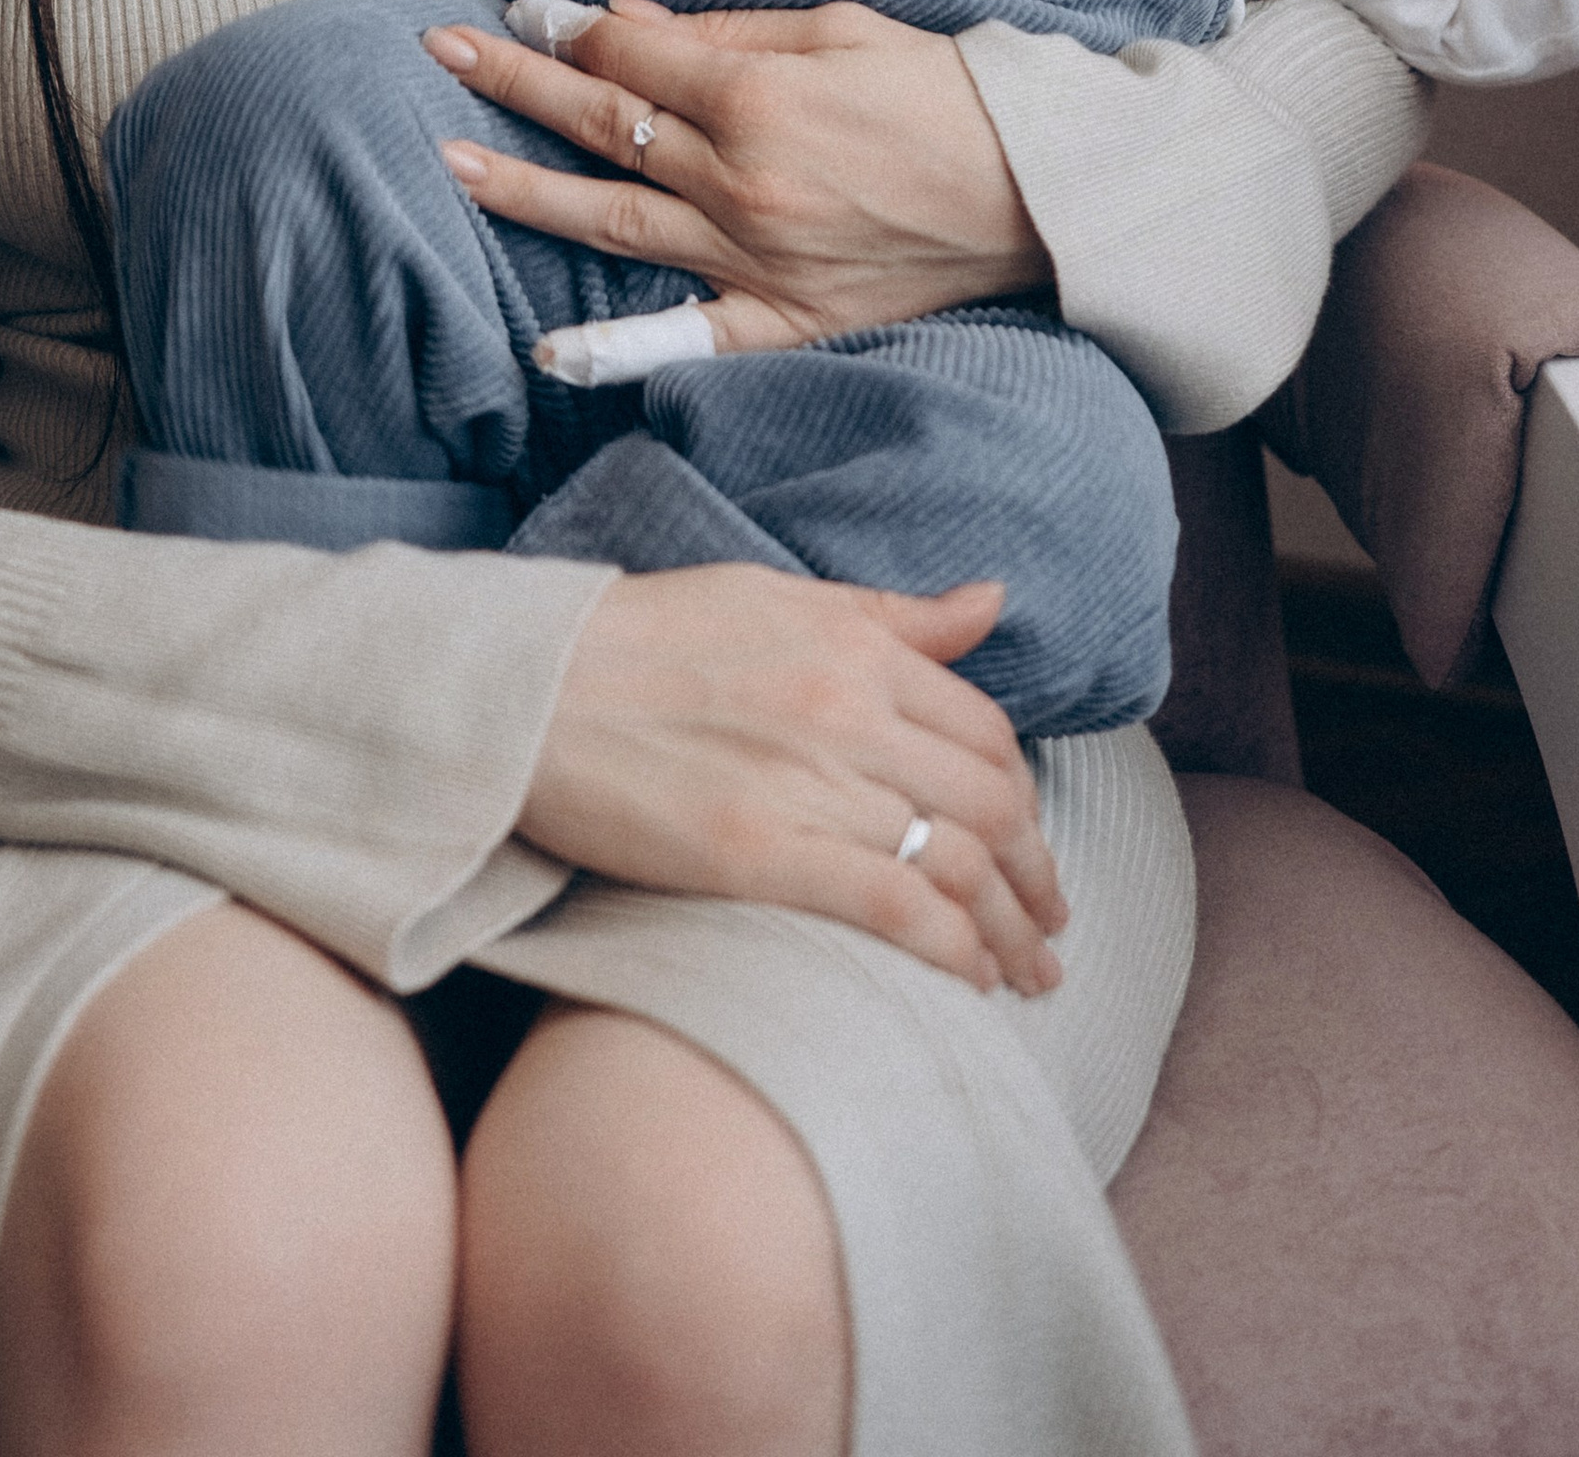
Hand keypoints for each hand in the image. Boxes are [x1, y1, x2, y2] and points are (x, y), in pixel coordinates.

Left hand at [423, 0, 1050, 356]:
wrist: (1037, 192)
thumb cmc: (945, 94)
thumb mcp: (837, 30)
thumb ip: (726, 34)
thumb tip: (629, 24)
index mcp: (757, 101)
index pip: (629, 57)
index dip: (567, 29)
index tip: (517, 14)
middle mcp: (741, 183)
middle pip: (601, 125)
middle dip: (514, 82)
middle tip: (442, 52)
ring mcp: (757, 260)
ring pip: (612, 220)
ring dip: (524, 189)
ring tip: (450, 162)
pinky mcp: (786, 318)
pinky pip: (685, 337)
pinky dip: (615, 346)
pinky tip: (547, 346)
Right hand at [522, 565, 1067, 993]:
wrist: (528, 689)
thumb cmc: (642, 638)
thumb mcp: (774, 596)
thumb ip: (891, 614)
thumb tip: (993, 601)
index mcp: (854, 647)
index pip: (985, 731)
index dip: (1023, 798)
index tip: (1030, 842)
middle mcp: (849, 711)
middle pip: (989, 804)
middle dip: (1035, 877)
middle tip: (1050, 928)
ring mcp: (807, 783)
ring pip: (956, 863)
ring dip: (1008, 931)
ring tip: (1028, 976)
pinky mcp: (760, 854)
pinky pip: (894, 908)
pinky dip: (950, 951)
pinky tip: (969, 982)